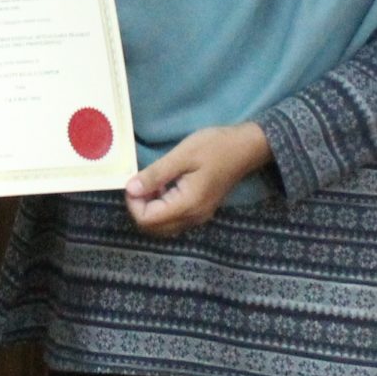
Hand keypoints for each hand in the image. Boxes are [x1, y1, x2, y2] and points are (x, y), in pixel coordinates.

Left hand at [123, 124, 270, 237]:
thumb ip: (155, 175)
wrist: (246, 148)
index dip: (134, 203)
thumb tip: (130, 189)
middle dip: (139, 208)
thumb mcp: (182, 155)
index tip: (135, 181)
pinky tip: (164, 187)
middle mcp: (193, 218)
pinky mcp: (200, 211)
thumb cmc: (215, 147)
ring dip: (150, 209)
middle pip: (153, 228)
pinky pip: (173, 219)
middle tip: (141, 183)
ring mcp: (198, 217)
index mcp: (187, 205)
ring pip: (162, 227)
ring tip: (152, 183)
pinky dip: (162, 208)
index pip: (147, 220)